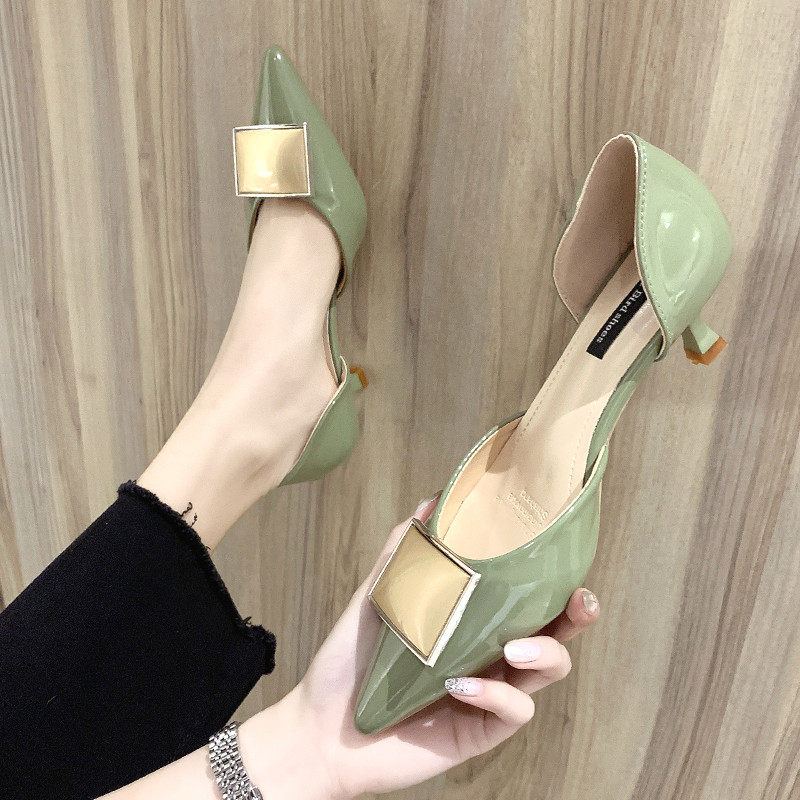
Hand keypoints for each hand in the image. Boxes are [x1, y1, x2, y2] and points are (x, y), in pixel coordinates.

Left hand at [274, 496, 600, 798]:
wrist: (324, 725)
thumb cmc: (351, 661)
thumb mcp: (379, 597)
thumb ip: (405, 552)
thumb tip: (431, 502)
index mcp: (475, 620)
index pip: (527, 595)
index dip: (556, 577)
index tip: (563, 554)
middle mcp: (490, 653)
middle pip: (555, 632)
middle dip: (579, 615)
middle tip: (581, 601)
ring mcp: (489, 692)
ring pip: (548, 671)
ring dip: (544, 654)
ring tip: (515, 648)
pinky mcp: (480, 729)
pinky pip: (513, 711)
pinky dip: (496, 695)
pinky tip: (463, 684)